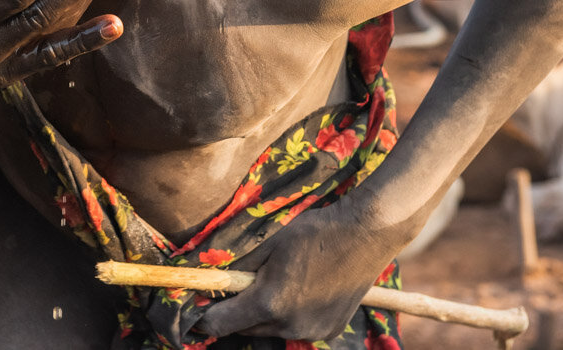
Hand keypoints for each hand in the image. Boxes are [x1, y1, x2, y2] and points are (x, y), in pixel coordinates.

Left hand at [195, 195, 406, 341]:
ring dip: (262, 314)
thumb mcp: (267, 242)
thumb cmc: (313, 231)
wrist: (365, 233)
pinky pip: (295, 327)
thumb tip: (208, 279)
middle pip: (245, 329)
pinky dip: (288, 315)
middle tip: (233, 289)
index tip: (196, 307)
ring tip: (271, 284)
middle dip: (234, 313)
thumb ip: (236, 267)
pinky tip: (297, 290)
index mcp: (270, 303)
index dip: (204, 316)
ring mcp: (313, 331)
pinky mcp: (330, 330)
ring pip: (271, 329)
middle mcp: (291, 325)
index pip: (220, 324)